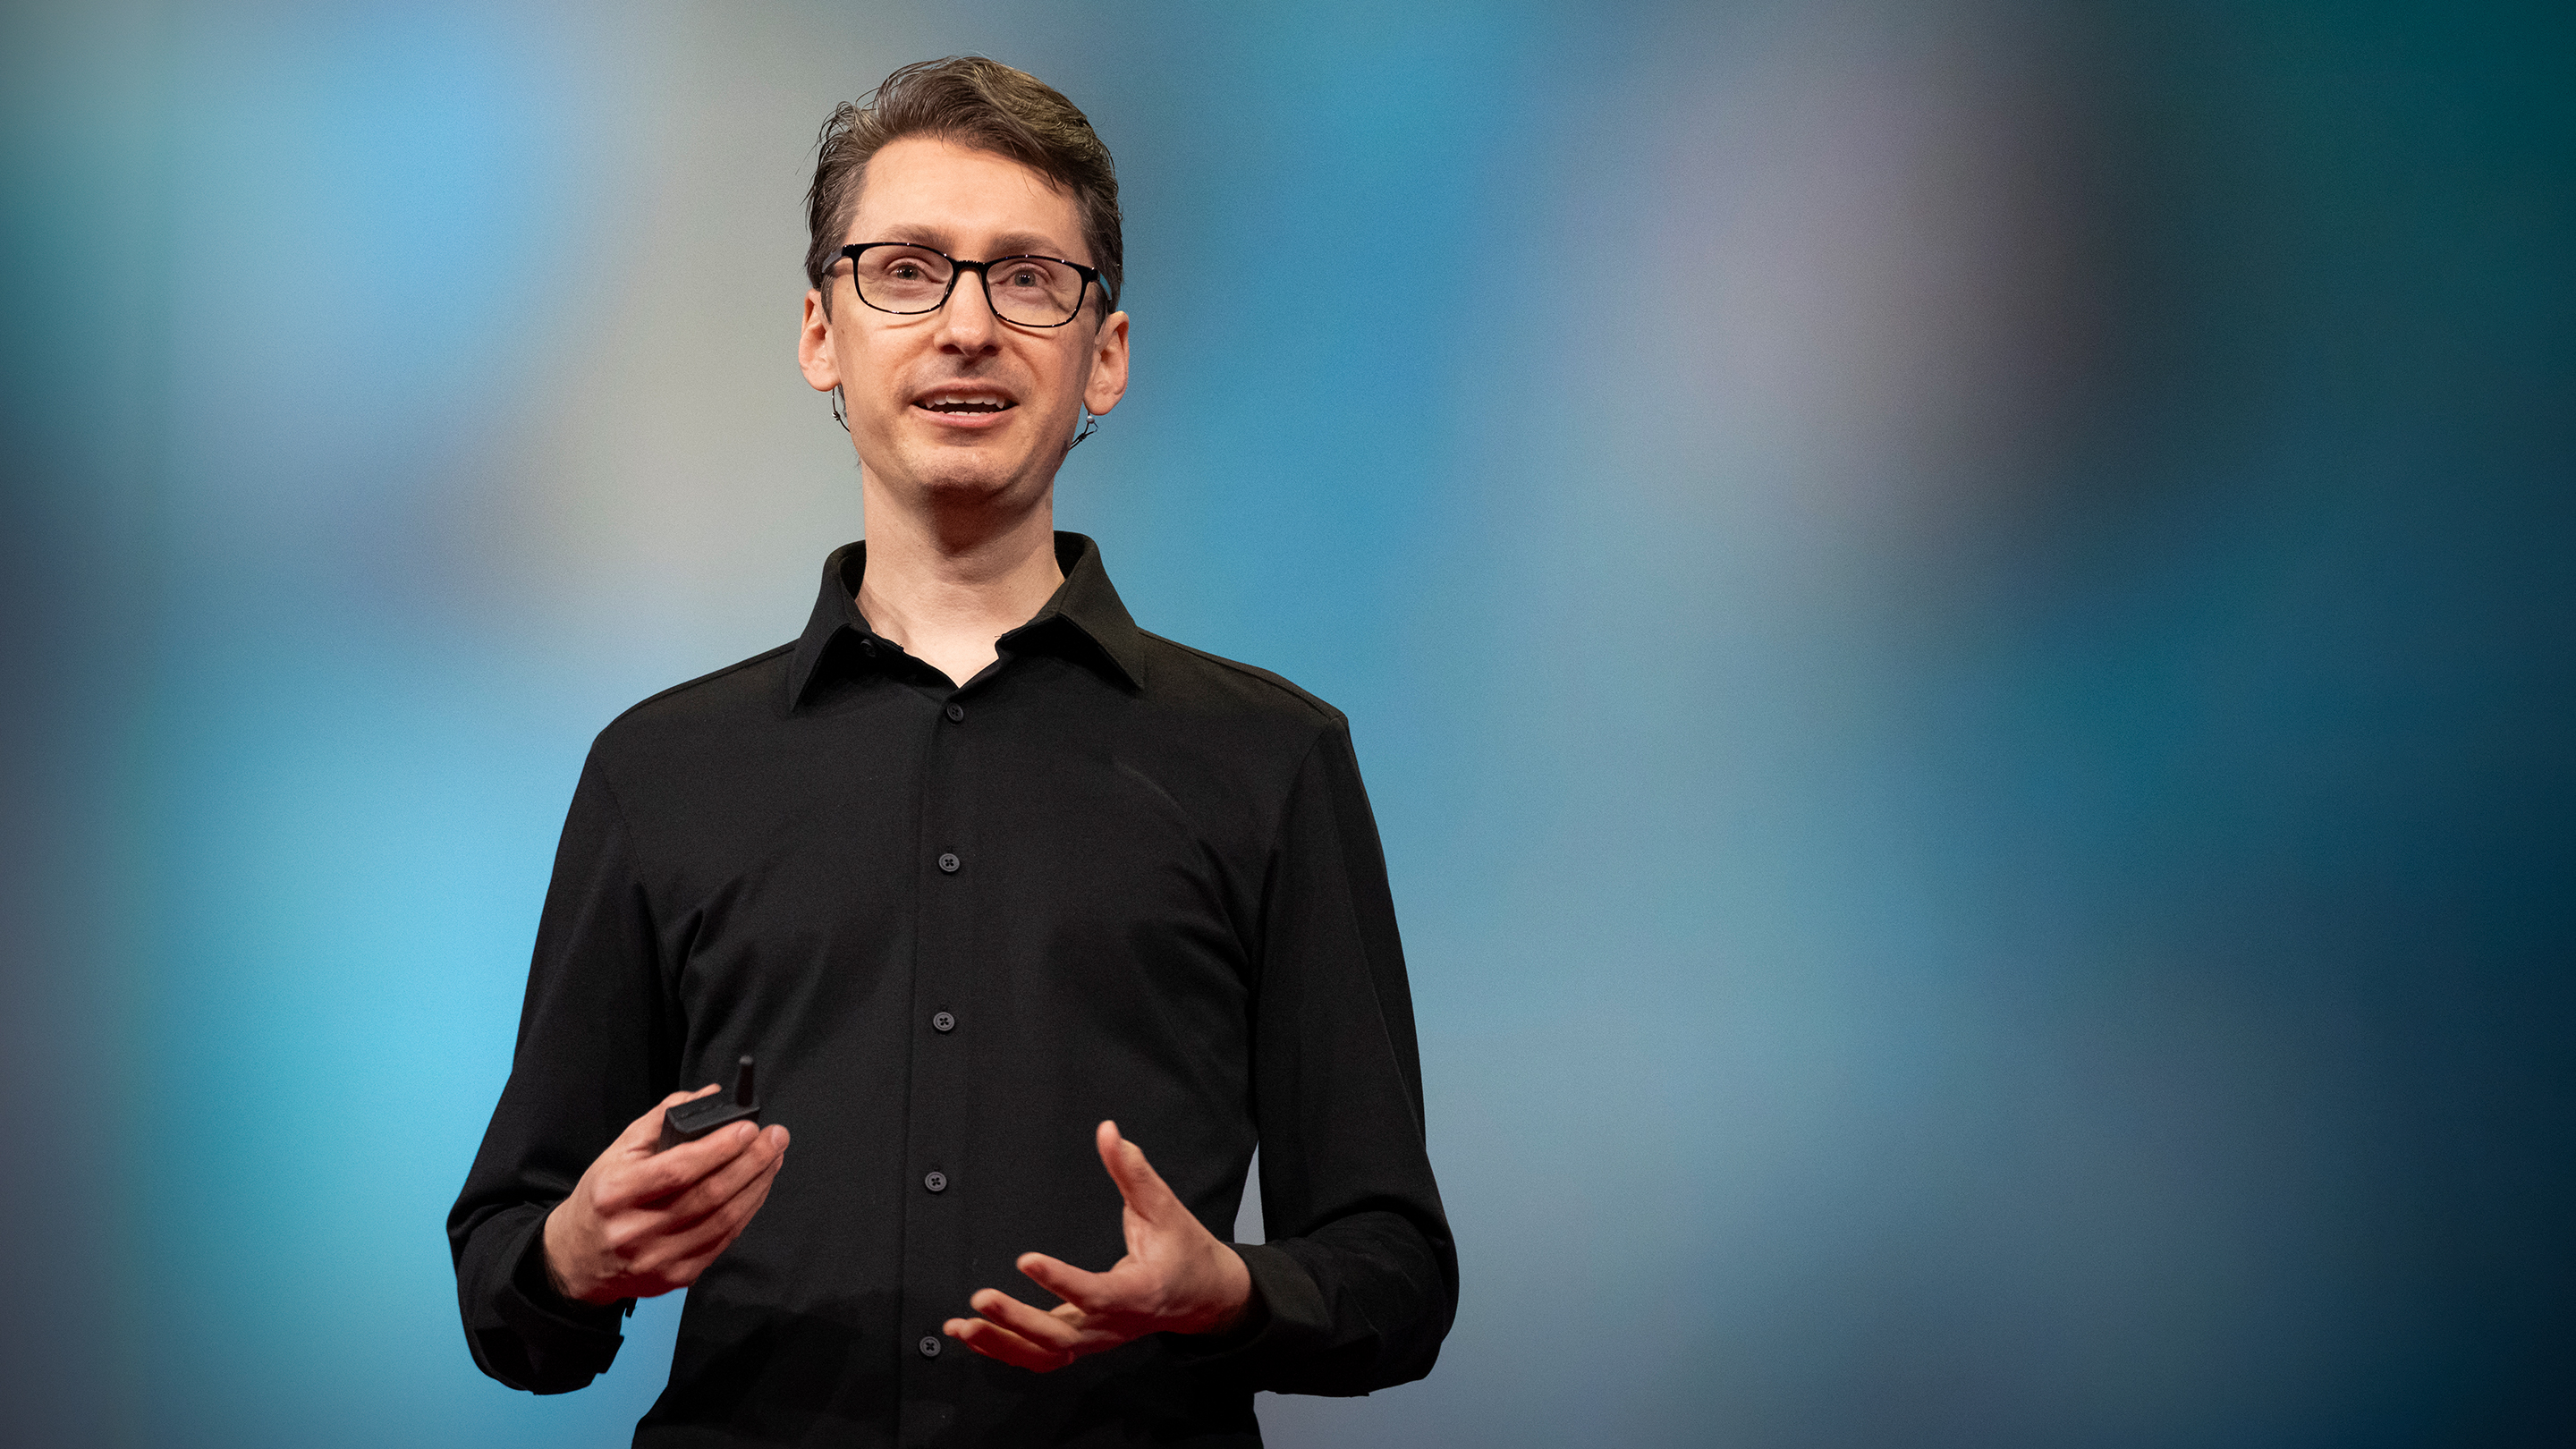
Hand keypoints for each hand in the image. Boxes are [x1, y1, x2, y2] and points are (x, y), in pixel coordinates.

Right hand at [541, 1084, 790, 1304]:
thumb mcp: (618, 1152)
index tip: (749, 1128)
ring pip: (723, 1220)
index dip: (719, 1148)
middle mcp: (635, 1231)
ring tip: (773, 1158)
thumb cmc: (603, 1198)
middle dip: (751, 1162)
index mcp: (616, 1194)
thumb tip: (708, 1095)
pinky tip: (758, 1188)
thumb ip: (662, 1119)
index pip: (677, 1170)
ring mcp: (658, 1259)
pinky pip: (724, 1241)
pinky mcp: (677, 1276)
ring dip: (757, 1185)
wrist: (579, 1259)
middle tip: (776, 1138)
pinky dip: (747, 1211)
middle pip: (709, 1195)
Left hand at [944, 1120, 1253, 1370]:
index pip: (1096, 1294)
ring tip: (964, 1324)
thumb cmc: (1185, 1253)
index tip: (1025, 1260)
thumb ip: (1134, 1171)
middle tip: (981, 1298)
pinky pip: (1041, 1356)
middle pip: (1061, 1337)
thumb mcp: (1166, 1209)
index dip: (1061, 1281)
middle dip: (1017, 1322)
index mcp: (1140, 1293)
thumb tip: (1108, 1132)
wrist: (1203, 1297)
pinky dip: (1004, 1349)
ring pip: (1046, 1355)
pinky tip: (972, 1334)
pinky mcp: (1083, 1341)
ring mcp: (1097, 1339)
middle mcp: (1115, 1325)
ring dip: (1003, 1343)